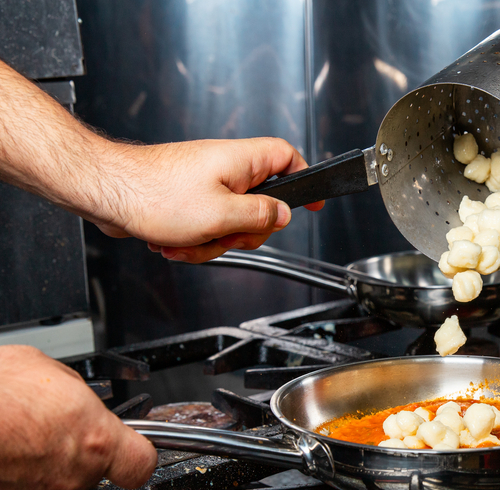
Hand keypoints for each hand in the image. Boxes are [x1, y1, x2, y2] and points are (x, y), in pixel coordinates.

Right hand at [0, 346, 156, 489]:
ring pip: (47, 483)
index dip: (136, 454)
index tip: (132, 446)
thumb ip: (72, 391)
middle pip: (88, 469)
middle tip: (43, 425)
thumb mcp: (44, 368)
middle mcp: (69, 476)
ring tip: (8, 434)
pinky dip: (5, 480)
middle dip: (70, 448)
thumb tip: (74, 397)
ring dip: (33, 463)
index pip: (140, 463)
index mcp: (93, 438)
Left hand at [94, 138, 322, 263]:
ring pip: (229, 222)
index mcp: (240, 161)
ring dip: (211, 241)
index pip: (286, 158)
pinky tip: (171, 241)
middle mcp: (224, 168)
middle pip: (260, 203)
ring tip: (187, 240)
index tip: (312, 201)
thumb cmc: (153, 194)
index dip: (303, 177)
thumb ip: (260, 215)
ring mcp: (204, 184)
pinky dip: (191, 240)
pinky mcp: (186, 200)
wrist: (106, 193)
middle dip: (244, 230)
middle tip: (228, 234)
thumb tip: (282, 215)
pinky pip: (204, 227)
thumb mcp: (221, 214)